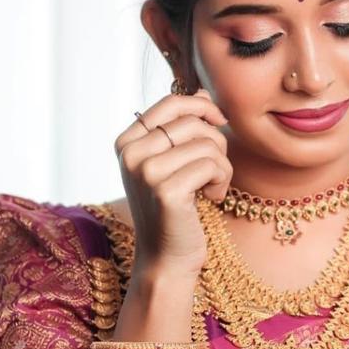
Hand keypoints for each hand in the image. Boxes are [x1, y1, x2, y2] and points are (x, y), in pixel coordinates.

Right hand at [113, 87, 231, 277]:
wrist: (166, 258)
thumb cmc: (174, 210)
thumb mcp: (172, 164)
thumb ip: (181, 129)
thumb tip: (201, 90)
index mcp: (126, 142)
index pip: (171, 103)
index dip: (202, 106)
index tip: (219, 122)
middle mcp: (131, 154)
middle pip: (193, 122)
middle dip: (216, 144)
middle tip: (214, 170)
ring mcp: (145, 172)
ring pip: (207, 144)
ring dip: (222, 167)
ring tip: (211, 187)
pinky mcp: (166, 190)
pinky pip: (212, 165)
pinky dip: (222, 181)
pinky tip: (211, 198)